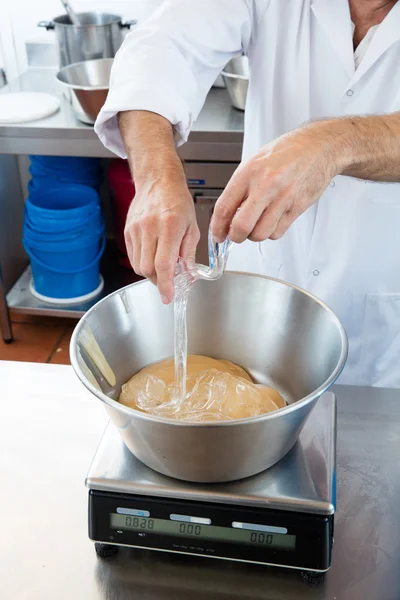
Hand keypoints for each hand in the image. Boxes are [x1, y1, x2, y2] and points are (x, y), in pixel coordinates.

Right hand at [124, 175, 199, 303]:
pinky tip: (152, 256)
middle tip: (169, 280)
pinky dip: (142, 263)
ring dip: (150, 273)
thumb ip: (189, 253)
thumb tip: (187, 275)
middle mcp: (150, 228)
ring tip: (161, 266)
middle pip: (148, 268)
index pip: (164, 264)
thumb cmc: (178, 201)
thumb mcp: (192, 226)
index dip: (166, 284)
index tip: (168, 296)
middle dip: (158, 280)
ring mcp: (136, 230)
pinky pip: (132, 256)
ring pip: (138, 265)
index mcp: (170, 226)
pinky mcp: (128, 231)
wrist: (158, 181)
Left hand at [211, 123, 338, 242]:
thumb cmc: (286, 153)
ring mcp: (282, 198)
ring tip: (257, 225)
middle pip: (241, 226)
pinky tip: (272, 220)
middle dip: (235, 236)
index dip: (217, 227)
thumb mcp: (255, 162)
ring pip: (260, 234)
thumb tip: (227, 215)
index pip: (224, 207)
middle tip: (236, 235)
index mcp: (249, 172)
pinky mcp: (297, 207)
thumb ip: (240, 187)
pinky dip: (271, 232)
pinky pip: (278, 232)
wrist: (318, 147)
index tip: (217, 234)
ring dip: (255, 235)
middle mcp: (265, 185)